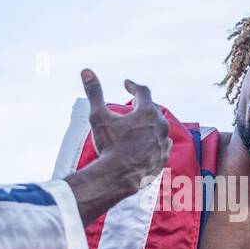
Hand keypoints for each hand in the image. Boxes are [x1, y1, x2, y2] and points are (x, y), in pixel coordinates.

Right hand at [65, 69, 170, 223]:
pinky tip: (144, 145)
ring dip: (149, 125)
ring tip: (138, 127)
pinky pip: (159, 146)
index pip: (143, 91)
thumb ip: (94, 92)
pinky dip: (152, 142)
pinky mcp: (163, 158)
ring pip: (158, 128)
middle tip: (133, 106)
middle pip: (152, 110)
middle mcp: (160, 126)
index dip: (133, 86)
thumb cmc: (109, 146)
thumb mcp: (98, 117)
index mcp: (148, 112)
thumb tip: (86, 71)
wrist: (118, 177)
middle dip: (142, 107)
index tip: (126, 84)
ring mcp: (163, 143)